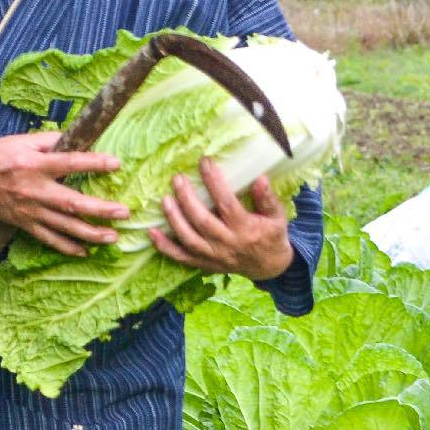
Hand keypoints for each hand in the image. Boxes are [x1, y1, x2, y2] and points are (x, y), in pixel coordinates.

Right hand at [0, 132, 128, 256]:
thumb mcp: (21, 140)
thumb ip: (51, 141)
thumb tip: (80, 138)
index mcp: (33, 164)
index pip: (69, 163)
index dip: (93, 163)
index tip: (117, 163)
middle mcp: (33, 190)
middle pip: (71, 203)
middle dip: (100, 209)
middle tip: (124, 212)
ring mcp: (29, 210)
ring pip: (64, 226)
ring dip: (90, 233)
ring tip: (113, 237)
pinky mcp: (23, 223)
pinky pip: (48, 239)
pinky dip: (66, 247)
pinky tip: (86, 252)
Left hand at [149, 159, 294, 280]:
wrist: (268, 267)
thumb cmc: (271, 236)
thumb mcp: (277, 217)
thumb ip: (268, 199)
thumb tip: (260, 179)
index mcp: (245, 229)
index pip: (227, 203)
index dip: (214, 182)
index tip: (205, 162)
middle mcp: (227, 244)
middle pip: (202, 220)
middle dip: (187, 198)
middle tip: (177, 178)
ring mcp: (213, 256)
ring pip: (188, 238)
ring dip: (174, 219)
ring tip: (164, 199)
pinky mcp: (204, 264)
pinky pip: (181, 257)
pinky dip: (165, 247)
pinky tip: (152, 232)